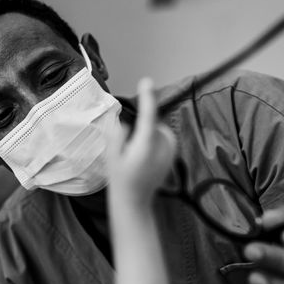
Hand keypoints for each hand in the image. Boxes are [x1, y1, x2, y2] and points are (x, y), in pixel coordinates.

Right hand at [108, 77, 175, 203]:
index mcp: (144, 147)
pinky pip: (163, 138)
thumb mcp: (111, 157)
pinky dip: (155, 140)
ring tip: (137, 154)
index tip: (146, 82)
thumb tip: (126, 123)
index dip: (147, 98)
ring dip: (149, 134)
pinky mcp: (172, 156)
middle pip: (153, 123)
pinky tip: (144, 156)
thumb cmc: (121, 180)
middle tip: (129, 146)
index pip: (148, 117)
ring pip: (159, 130)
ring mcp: (169, 153)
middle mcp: (161, 148)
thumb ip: (118, 136)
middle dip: (143, 126)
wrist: (135, 201)